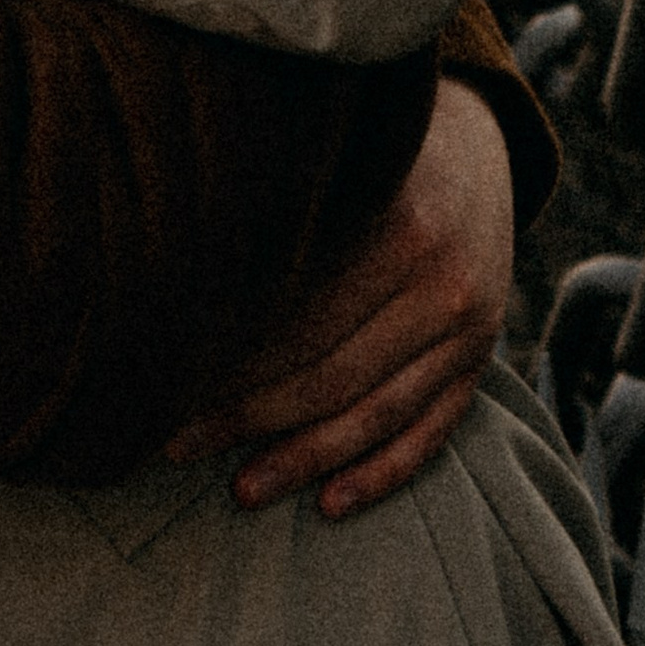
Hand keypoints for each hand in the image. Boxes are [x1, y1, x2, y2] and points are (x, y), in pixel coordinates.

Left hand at [169, 72, 512, 521]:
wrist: (479, 141)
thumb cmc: (374, 145)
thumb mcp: (338, 155)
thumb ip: (277, 200)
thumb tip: (177, 264)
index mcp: (402, 225)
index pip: (302, 319)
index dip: (231, 360)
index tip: (164, 383)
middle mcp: (444, 283)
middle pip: (332, 376)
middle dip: (249, 416)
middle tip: (176, 441)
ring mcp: (470, 330)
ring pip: (376, 416)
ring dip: (304, 460)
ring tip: (240, 490)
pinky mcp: (480, 360)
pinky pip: (430, 433)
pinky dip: (381, 474)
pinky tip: (329, 504)